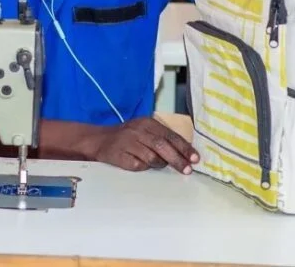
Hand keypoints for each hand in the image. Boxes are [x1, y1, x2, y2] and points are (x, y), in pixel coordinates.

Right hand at [81, 117, 198, 173]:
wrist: (99, 140)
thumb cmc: (128, 137)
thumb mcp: (145, 130)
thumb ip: (163, 138)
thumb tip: (186, 153)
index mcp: (147, 123)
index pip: (170, 135)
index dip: (184, 147)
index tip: (195, 159)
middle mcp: (138, 131)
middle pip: (162, 146)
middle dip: (177, 159)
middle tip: (187, 170)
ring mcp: (128, 143)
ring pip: (151, 157)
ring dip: (159, 164)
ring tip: (159, 164)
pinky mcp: (120, 156)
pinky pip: (138, 166)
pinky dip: (143, 167)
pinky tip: (140, 164)